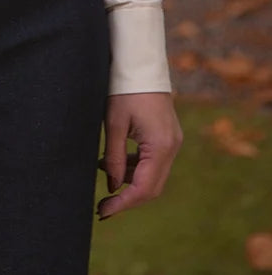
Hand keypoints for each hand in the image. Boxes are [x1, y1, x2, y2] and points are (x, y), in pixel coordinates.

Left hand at [97, 91, 182, 219]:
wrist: (141, 63)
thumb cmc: (124, 88)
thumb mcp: (114, 123)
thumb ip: (114, 157)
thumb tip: (113, 186)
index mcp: (161, 146)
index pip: (143, 188)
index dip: (123, 203)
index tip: (102, 212)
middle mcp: (172, 147)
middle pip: (151, 187)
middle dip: (127, 198)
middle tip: (102, 206)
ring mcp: (172, 142)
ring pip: (152, 175)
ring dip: (129, 180)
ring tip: (102, 173)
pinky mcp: (167, 136)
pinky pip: (152, 161)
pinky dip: (134, 167)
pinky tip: (113, 162)